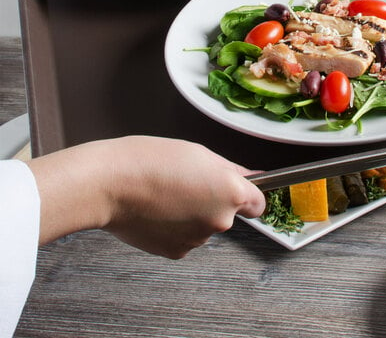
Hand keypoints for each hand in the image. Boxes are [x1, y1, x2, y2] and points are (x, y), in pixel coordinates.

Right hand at [27, 136, 264, 258]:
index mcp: (231, 193)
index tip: (239, 189)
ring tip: (167, 194)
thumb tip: (250, 178)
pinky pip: (185, 237)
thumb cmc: (150, 161)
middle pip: (229, 213)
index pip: (258, 203)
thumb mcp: (200, 153)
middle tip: (187, 181)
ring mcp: (198, 239)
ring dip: (193, 213)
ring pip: (205, 225)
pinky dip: (176, 227)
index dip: (248, 195)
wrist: (109, 184)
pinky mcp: (176, 252)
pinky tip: (158, 211)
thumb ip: (230, 170)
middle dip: (215, 200)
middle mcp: (220, 221)